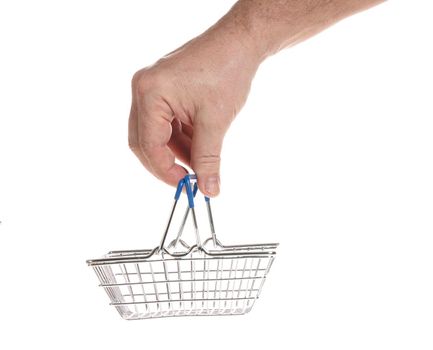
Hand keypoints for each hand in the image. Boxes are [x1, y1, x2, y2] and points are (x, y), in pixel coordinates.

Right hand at [128, 27, 261, 195]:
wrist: (240, 42)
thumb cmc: (227, 71)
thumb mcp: (216, 121)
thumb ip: (209, 159)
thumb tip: (209, 189)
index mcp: (150, 93)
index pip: (148, 145)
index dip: (165, 171)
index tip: (185, 186)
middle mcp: (144, 89)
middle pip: (144, 140)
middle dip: (166, 163)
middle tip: (189, 180)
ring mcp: (152, 88)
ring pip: (156, 134)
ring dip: (177, 151)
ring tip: (202, 161)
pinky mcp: (164, 89)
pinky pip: (165, 122)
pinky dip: (181, 138)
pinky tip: (200, 145)